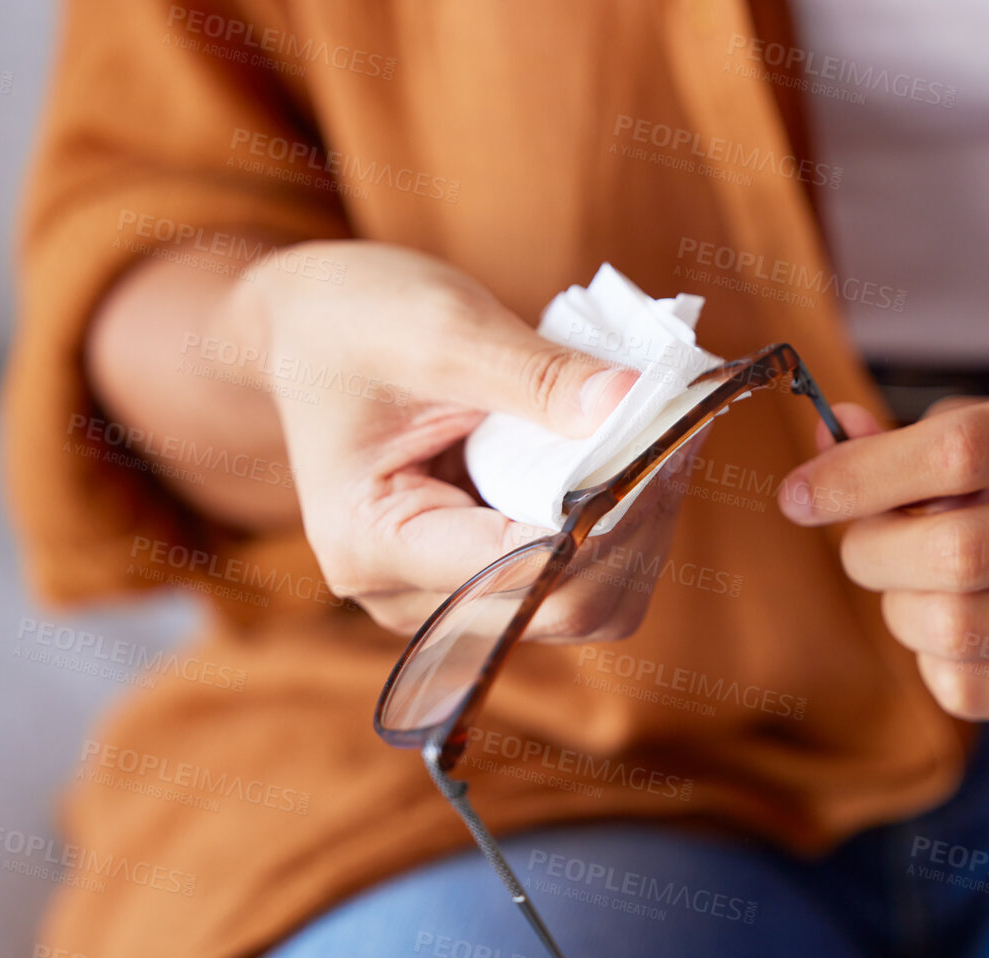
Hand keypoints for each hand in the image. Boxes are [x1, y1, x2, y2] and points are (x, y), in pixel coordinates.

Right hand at [220, 241, 682, 637]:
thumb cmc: (351, 320)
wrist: (309, 328)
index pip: (523, 569)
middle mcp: (404, 595)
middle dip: (634, 525)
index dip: (607, 514)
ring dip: (636, 529)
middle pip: (563, 605)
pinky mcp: (482, 576)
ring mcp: (445, 594)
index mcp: (372, 544)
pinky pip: (573, 576)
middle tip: (679, 433)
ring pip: (582, 603)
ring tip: (663, 440)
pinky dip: (617, 524)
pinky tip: (638, 458)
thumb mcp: (441, 328)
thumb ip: (537, 375)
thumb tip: (634, 404)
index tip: (664, 440)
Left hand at [779, 385, 988, 718]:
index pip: (962, 451)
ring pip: (955, 629)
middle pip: (957, 553)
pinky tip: (953, 626)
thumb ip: (908, 438)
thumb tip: (829, 440)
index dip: (862, 475)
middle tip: (862, 545)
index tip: (800, 495)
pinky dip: (930, 658)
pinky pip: (967, 687)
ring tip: (913, 584)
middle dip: (873, 551)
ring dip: (899, 608)